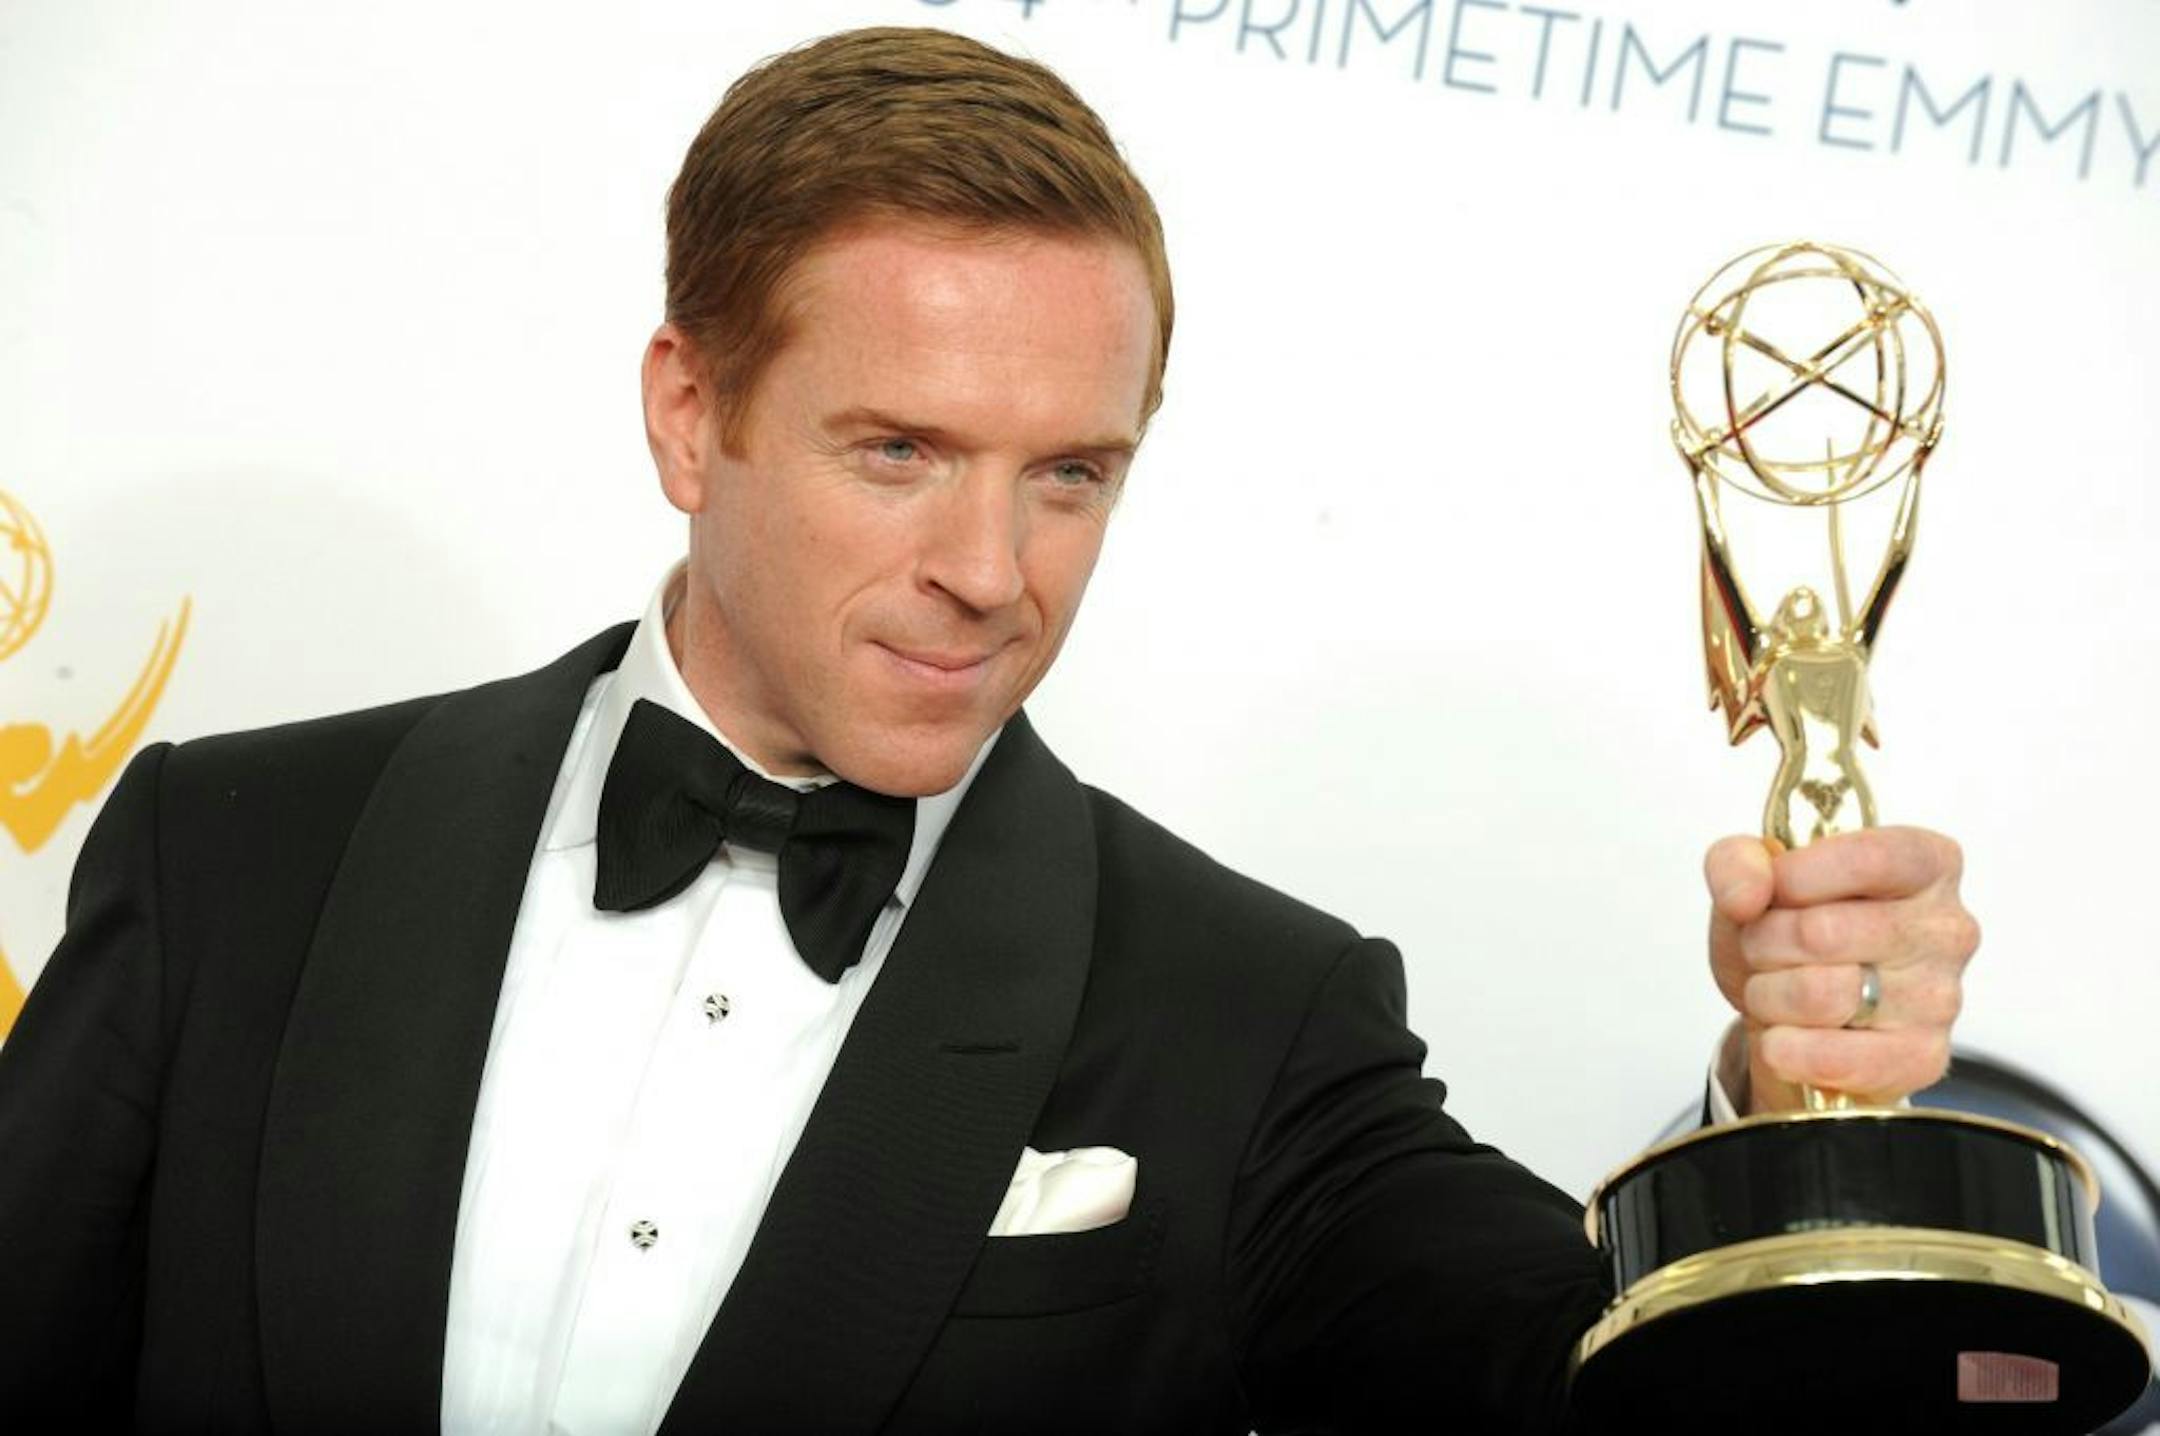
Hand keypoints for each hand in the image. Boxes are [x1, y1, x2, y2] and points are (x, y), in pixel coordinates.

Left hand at [1705, 827, 1978, 1113]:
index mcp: (1925, 864)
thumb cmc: (1788, 933)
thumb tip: (1747, 894)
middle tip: (1764, 948)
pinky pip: (1833, 1057)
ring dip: (1769, 995)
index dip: (1797, 876)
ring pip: (1820, 995)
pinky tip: (1784, 1037)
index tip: (1772, 891)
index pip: (1867, 859)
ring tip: (1776, 989)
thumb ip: (1737, 861)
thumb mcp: (1752, 881)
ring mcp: (1941, 997)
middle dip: (1764, 943)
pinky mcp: (1922, 1057)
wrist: (1792, 1013)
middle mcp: (1947, 929)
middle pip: (1823, 932)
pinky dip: (1786, 1049)